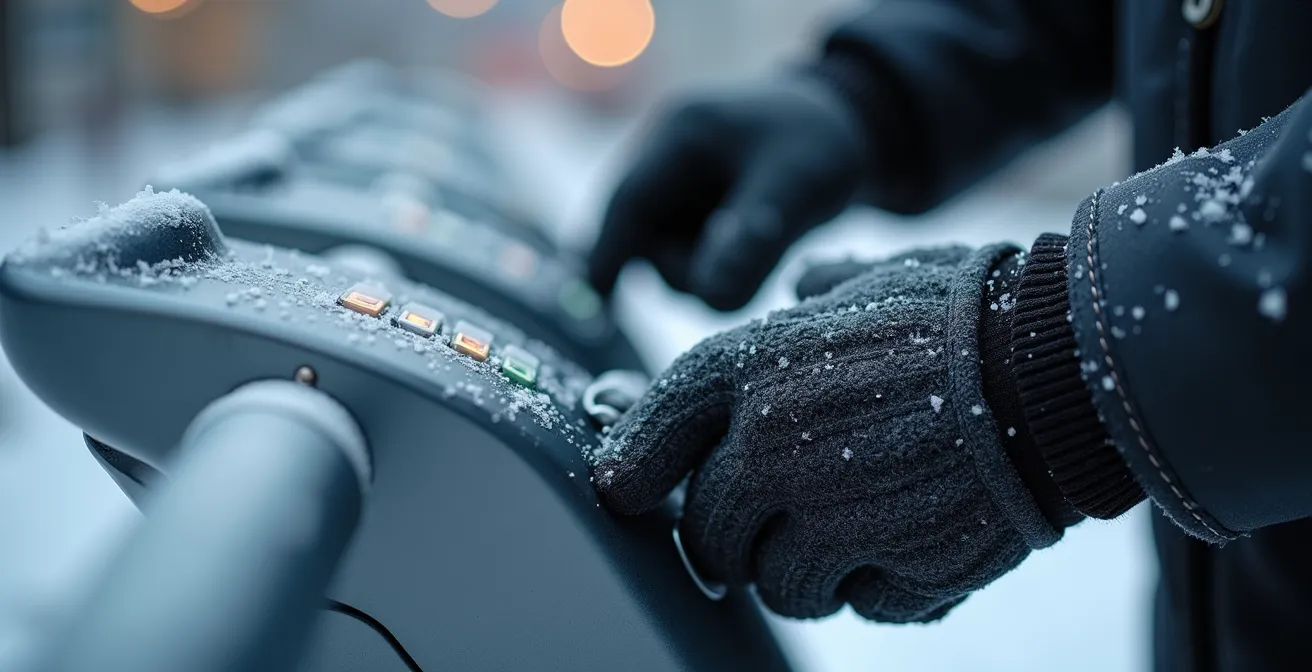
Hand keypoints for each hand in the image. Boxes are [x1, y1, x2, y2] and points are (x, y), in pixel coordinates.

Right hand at [588, 78, 865, 310]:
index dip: (608, 251)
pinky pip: (685, 250)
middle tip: (744, 265)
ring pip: (662, 249)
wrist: (847, 122)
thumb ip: (752, 242)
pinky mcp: (692, 204)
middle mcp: (666, 154)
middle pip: (640, 232)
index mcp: (682, 134)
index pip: (629, 202)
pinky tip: (754, 249)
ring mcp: (676, 182)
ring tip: (764, 245)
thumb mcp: (797, 187)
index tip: (598, 296)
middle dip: (682, 265)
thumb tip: (710, 294)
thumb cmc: (821, 143)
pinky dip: (713, 263)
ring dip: (702, 267)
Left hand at [591, 244, 1060, 621]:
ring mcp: (834, 517)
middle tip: (775, 519)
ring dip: (803, 570)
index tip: (621, 490)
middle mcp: (773, 449)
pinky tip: (908, 540)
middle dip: (734, 536)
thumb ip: (814, 298)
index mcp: (754, 371)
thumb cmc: (963, 311)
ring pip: (778, 586)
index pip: (656, 428)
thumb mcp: (869, 280)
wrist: (1060, 362)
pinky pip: (859, 605)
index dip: (632, 464)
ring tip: (851, 529)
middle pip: (710, 535)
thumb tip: (798, 289)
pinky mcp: (899, 568)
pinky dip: (875, 586)